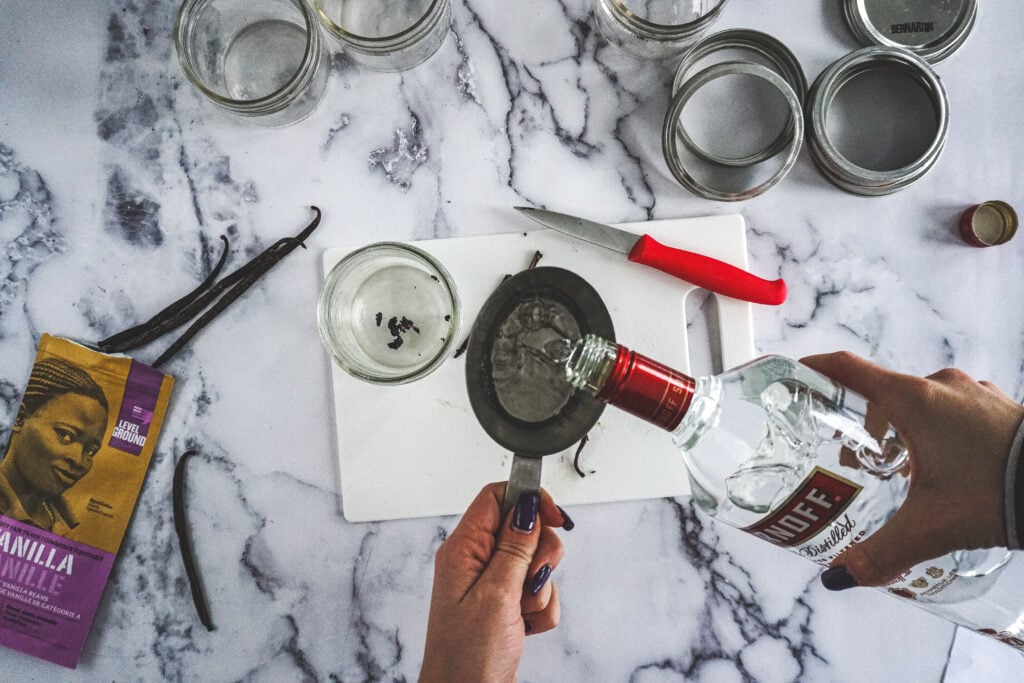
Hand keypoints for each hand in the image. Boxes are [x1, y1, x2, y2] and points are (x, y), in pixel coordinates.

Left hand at [420, 483, 570, 681]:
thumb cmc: (466, 657)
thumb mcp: (495, 594)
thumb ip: (514, 547)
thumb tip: (527, 505)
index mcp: (463, 549)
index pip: (496, 497)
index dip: (528, 499)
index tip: (553, 517)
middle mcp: (477, 562)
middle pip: (525, 528)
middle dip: (539, 556)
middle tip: (528, 580)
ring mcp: (493, 584)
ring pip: (537, 562)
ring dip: (540, 588)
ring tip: (521, 610)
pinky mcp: (508, 606)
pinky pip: (542, 592)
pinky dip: (542, 611)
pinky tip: (525, 627)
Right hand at [801, 352, 1023, 588]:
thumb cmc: (999, 492)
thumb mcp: (931, 528)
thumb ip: (880, 554)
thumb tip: (840, 576)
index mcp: (912, 400)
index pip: (846, 368)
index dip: (813, 368)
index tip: (793, 374)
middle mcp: (940, 385)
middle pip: (882, 392)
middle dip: (862, 425)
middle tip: (855, 460)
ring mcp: (974, 393)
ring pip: (921, 401)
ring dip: (904, 428)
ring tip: (905, 469)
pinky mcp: (1000, 407)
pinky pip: (954, 409)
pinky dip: (939, 430)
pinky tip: (949, 466)